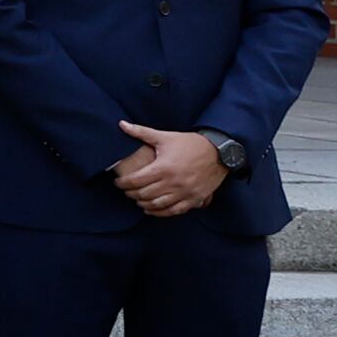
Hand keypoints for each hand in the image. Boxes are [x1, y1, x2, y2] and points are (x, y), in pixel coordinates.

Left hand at [112, 120, 232, 217]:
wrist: (218, 152)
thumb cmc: (190, 144)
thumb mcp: (165, 137)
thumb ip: (141, 132)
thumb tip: (122, 124)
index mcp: (163, 168)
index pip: (135, 181)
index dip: (122, 184)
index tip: (118, 182)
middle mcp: (173, 182)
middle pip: (143, 194)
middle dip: (130, 194)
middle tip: (126, 191)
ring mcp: (185, 192)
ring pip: (157, 205)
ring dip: (143, 204)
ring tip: (137, 199)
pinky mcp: (194, 199)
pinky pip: (174, 211)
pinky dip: (160, 212)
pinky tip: (151, 209)